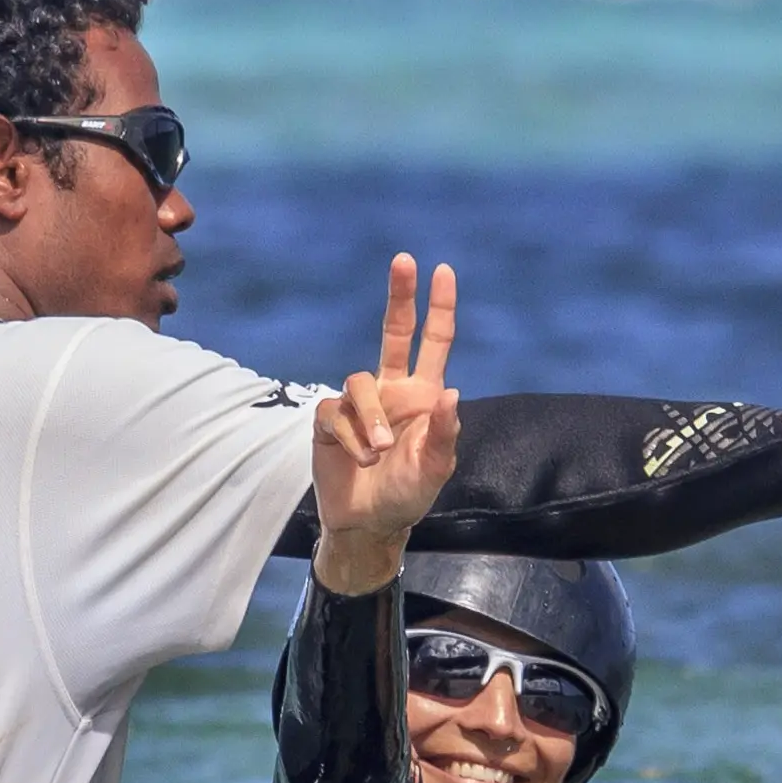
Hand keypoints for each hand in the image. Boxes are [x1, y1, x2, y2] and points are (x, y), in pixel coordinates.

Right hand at [312, 254, 459, 595]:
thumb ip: (444, 433)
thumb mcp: (435, 469)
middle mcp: (391, 391)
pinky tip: (361, 460)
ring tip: (379, 453)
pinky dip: (352, 438)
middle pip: (394, 331)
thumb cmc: (409, 494)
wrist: (369, 523)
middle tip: (404, 260)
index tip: (443, 270)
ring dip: (372, 418)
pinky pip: (337, 413)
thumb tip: (451, 393)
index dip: (439, 307)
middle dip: (400, 296)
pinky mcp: (330, 421)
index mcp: (423, 395)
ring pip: (360, 383)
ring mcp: (359, 404)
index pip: (433, 342)